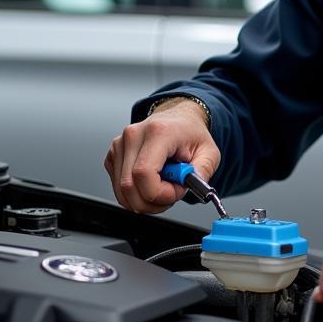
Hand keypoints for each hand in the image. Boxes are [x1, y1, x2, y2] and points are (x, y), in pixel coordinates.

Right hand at [104, 99, 219, 213]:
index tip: (176, 192)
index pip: (144, 173)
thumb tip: (194, 188)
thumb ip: (203, 172)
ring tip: (164, 188)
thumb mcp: (210, 153)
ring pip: (122, 192)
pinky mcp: (113, 156)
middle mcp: (134, 135)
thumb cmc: (190, 134)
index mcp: (158, 131)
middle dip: (153, 201)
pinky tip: (151, 184)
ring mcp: (120, 145)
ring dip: (144, 200)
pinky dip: (136, 194)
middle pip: (129, 186)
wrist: (178, 120)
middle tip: (171, 193)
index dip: (160, 193)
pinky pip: (119, 188)